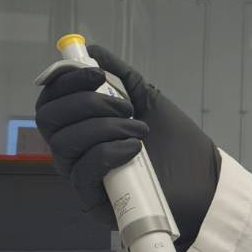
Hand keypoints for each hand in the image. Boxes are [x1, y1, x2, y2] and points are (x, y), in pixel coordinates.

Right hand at [35, 45, 219, 251]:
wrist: (204, 182)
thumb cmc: (176, 144)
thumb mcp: (149, 101)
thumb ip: (121, 77)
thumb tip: (91, 50)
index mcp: (81, 124)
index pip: (52, 99)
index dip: (65, 80)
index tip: (97, 73)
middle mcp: (75, 149)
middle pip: (48, 118)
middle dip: (86, 103)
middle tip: (126, 107)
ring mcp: (81, 176)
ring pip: (64, 143)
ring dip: (103, 128)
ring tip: (139, 130)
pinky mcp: (93, 201)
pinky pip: (82, 172)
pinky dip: (108, 153)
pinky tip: (135, 149)